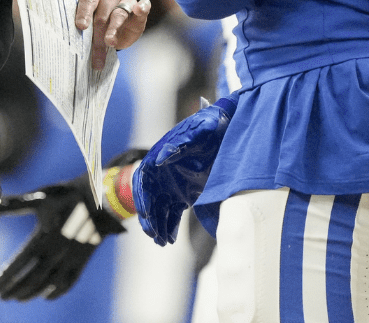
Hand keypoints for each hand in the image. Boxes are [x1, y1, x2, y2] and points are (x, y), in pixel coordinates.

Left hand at [0, 174, 127, 300]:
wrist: (100, 199)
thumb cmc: (67, 195)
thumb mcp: (41, 196)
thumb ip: (16, 204)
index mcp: (42, 239)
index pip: (19, 265)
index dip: (6, 278)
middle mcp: (54, 254)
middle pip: (30, 280)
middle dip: (14, 290)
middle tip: (0, 296)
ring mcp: (69, 260)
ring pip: (47, 285)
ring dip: (30, 294)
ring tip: (17, 298)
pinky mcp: (81, 261)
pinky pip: (68, 283)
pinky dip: (55, 293)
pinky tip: (46, 296)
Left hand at [75, 0, 150, 70]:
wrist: (116, 25)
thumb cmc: (99, 21)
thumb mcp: (90, 23)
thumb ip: (85, 28)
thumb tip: (78, 46)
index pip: (88, 0)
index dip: (84, 13)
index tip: (81, 26)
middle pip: (102, 14)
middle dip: (97, 36)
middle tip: (93, 52)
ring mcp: (127, 0)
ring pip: (119, 15)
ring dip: (113, 30)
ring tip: (110, 42)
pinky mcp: (139, 11)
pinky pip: (144, 6)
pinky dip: (142, 7)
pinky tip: (139, 9)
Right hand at [133, 96, 236, 245]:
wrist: (225, 130)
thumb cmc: (210, 127)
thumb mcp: (198, 131)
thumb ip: (178, 144)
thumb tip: (161, 158)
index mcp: (158, 157)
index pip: (142, 181)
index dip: (142, 198)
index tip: (146, 213)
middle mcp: (161, 174)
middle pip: (148, 199)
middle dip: (149, 218)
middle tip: (154, 235)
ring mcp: (171, 185)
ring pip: (159, 210)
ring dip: (159, 226)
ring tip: (163, 242)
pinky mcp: (182, 195)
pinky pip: (172, 213)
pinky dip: (170, 226)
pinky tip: (171, 238)